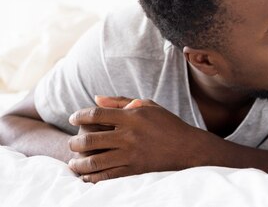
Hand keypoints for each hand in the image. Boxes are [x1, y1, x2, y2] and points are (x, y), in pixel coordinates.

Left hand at [67, 96, 215, 182]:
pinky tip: (86, 175)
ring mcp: (131, 154)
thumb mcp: (148, 106)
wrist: (188, 148)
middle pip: (90, 139)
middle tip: (71, 143)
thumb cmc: (167, 124)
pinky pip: (107, 176)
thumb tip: (95, 98)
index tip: (73, 118)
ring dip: (78, 163)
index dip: (80, 115)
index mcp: (132, 117)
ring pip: (94, 161)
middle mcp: (129, 136)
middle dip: (74, 142)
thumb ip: (120, 102)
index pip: (96, 114)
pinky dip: (92, 177)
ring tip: (74, 162)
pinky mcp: (134, 170)